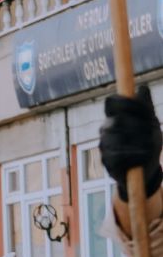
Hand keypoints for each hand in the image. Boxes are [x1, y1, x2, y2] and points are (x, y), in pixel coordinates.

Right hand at [99, 85, 162, 200]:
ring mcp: (104, 145)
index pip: (112, 102)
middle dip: (138, 125)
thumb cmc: (148, 141)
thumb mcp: (151, 122)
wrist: (147, 168)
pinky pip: (118, 156)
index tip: (141, 107)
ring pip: (117, 137)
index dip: (125, 102)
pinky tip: (143, 156)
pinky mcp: (106, 161)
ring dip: (138, 141)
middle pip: (117, 119)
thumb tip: (142, 88)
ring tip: (150, 145)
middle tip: (152, 130)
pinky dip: (134, 155)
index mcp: (115, 115)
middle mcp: (106, 128)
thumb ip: (146, 106)